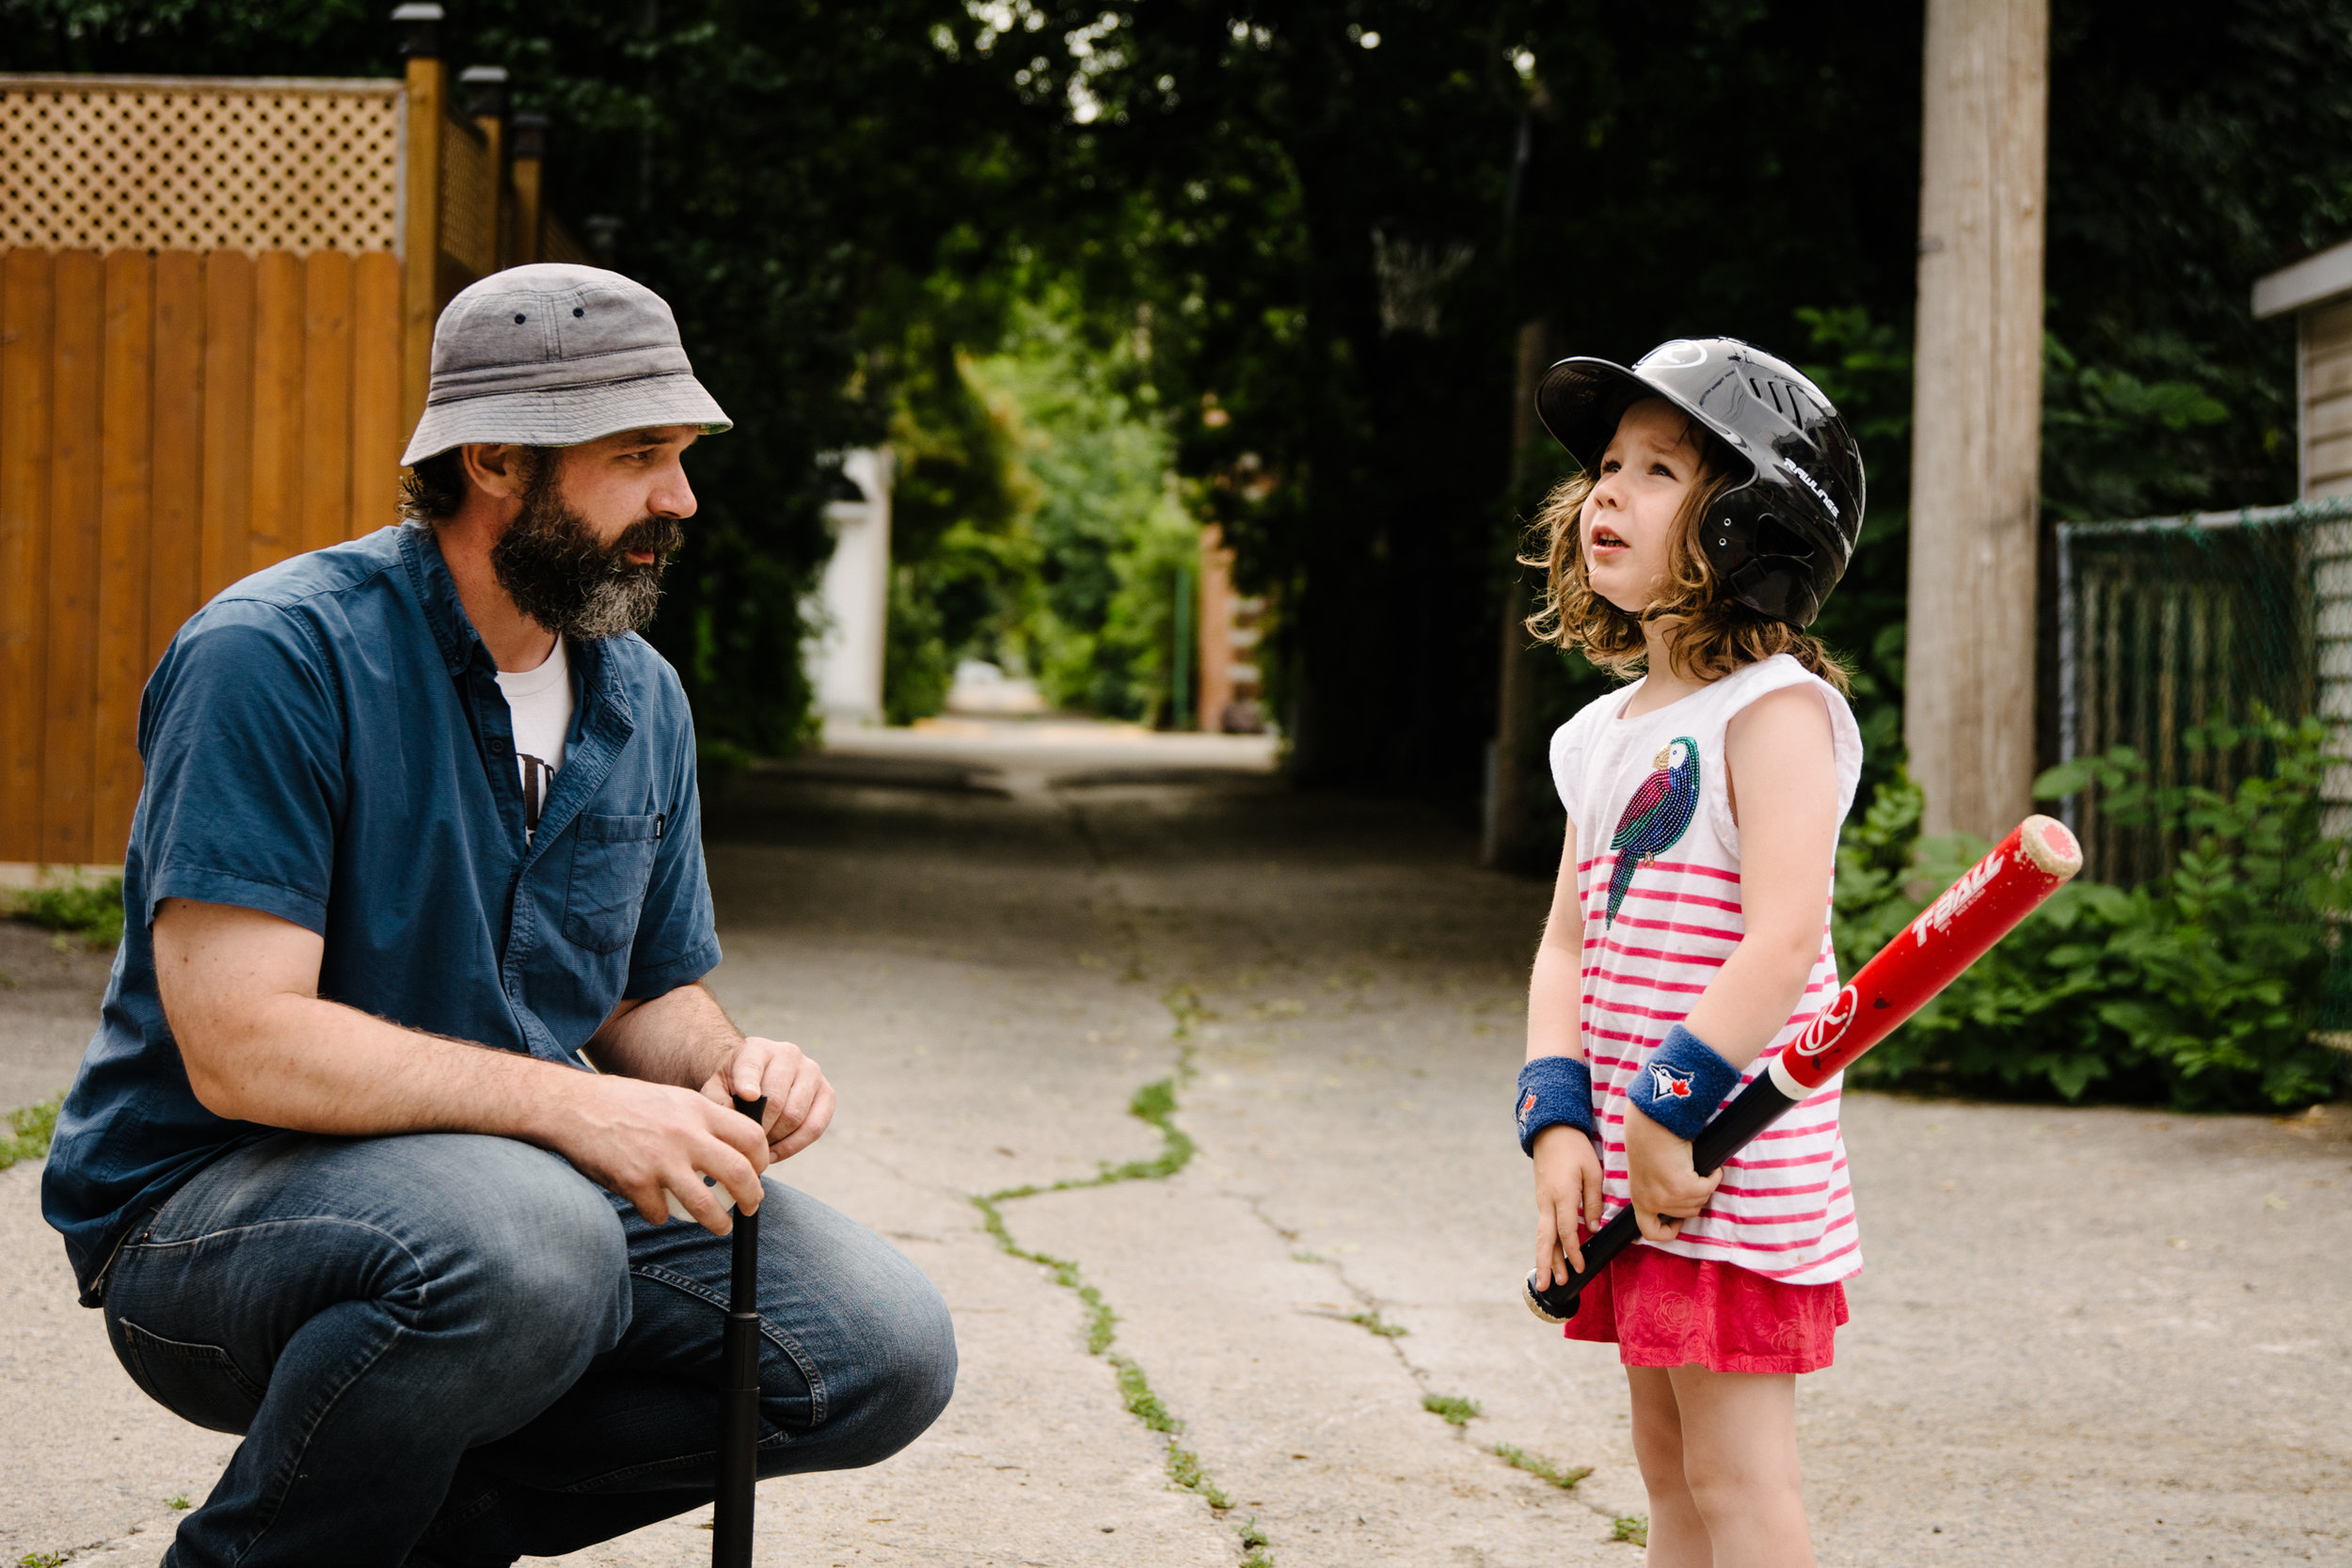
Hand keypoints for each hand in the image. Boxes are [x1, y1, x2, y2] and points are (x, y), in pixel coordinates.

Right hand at [546, 1072, 768, 1234]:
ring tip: (720, 1226)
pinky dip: (661, 1215)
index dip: (762, 1160)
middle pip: (739, 1174)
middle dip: (751, 1198)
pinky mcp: (635, 1183)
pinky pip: (661, 1213)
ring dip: (718, 1222)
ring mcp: (660, 1160)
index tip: (757, 1172)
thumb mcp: (674, 1099)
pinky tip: (655, 1207)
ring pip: (706, 1206)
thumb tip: (734, 1151)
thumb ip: (703, 1121)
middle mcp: (685, 1134)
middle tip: (750, 1207)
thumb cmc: (626, 1103)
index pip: (751, 1137)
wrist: (576, 1106)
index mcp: (698, 1109)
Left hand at [702, 1036, 834, 1160]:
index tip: (747, 1097)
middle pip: (775, 1100)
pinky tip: (774, 1153)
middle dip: (758, 1128)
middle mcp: (789, 1054)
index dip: (749, 1082)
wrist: (757, 1078)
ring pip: (795, 1116)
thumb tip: (736, 1122)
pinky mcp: (827, 1092)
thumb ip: (718, 1101)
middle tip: (745, 1145)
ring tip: (758, 1148)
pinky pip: (815, 1127)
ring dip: (774, 1139)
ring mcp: (812, 1072)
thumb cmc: (733, 1086)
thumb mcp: (715, 1088)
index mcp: (757, 1049)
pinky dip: (793, 1146)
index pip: (751, 1067)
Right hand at [1532, 1124, 1604, 1287]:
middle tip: (1549, 1286)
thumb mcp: (1591, 1171)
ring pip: (1541, 1235)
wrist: (1551, 1130)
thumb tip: (1593, 1227)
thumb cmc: (1575, 1149)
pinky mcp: (1543, 1200)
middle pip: (1545, 1239)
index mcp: (1561, 1195)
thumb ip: (1593, 1200)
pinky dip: (1546, 1244)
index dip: (1573, 1252)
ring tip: (1548, 1280)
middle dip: (1547, 1264)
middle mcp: (1547, 1202)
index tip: (1580, 1268)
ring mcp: (1542, 1201)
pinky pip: (1543, 1226)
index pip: (1566, 1231)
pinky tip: (1552, 1256)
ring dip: (1545, 1258)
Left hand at [1624, 1102, 1722, 1242]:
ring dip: (1705, 1185)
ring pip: (1700, 1201)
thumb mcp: (1648, 1173)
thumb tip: (1684, 1201)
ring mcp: (1666, 1196)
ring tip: (1698, 1168)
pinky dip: (1714, 1176)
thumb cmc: (1650, 1140)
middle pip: (1687, 1214)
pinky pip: (1709, 1187)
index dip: (1667, 1232)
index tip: (1678, 1222)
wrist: (1650, 1120)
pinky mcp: (1682, 1186)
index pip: (1649, 1231)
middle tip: (1693, 1177)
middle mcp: (1651, 1201)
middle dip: (1695, 1197)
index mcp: (1639, 1198)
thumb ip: (1659, 1189)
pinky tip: (1710, 1167)